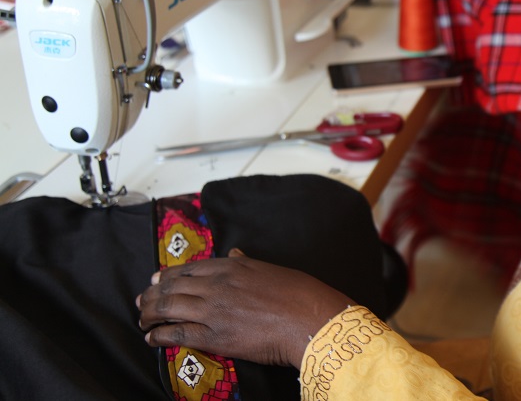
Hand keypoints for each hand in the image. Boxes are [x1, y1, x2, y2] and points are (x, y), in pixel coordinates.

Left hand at [137, 249, 351, 367]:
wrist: (307, 317)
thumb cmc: (298, 292)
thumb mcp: (270, 268)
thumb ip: (247, 262)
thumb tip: (236, 253)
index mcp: (231, 267)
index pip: (189, 268)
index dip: (168, 275)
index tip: (157, 280)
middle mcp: (217, 285)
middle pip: (173, 287)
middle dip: (153, 295)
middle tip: (143, 301)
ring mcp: (213, 310)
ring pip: (169, 308)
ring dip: (150, 314)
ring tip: (142, 319)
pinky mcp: (214, 336)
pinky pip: (177, 334)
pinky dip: (159, 336)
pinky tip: (151, 338)